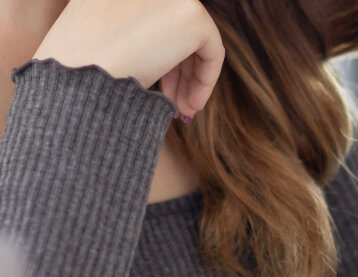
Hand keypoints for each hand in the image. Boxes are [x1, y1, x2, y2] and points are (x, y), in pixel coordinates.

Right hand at [33, 0, 223, 117]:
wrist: (78, 77)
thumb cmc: (77, 72)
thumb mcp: (93, 40)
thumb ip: (125, 35)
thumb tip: (153, 54)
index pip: (150, 21)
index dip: (157, 55)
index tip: (158, 86)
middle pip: (173, 30)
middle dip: (177, 71)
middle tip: (176, 105)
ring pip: (192, 41)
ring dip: (189, 80)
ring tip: (182, 112)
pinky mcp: (192, 14)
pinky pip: (211, 51)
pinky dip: (204, 81)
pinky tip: (191, 106)